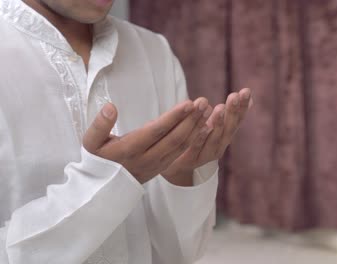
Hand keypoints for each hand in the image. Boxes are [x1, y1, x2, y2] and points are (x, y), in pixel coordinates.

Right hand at [83, 97, 212, 183]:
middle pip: (174, 138)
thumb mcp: (91, 142)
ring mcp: (157, 165)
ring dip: (195, 127)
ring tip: (205, 109)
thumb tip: (111, 107)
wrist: (102, 188)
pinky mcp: (163, 167)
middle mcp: (147, 158)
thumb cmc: (97, 159)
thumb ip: (99, 125)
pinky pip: (182, 152)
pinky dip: (194, 138)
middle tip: (202, 102)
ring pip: (181, 146)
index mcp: (130, 149)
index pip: (156, 131)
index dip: (174, 117)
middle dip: (190, 119)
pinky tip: (203, 126)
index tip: (188, 103)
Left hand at [161, 88, 252, 179]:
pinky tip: (203, 128)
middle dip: (232, 113)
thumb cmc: (198, 140)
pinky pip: (196, 148)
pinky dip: (201, 138)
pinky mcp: (190, 161)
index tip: (246, 92)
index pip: (237, 120)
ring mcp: (206, 155)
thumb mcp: (214, 123)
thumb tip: (248, 94)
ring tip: (220, 108)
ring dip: (218, 124)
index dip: (242, 107)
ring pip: (214, 139)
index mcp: (225, 136)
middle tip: (234, 96)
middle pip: (228, 129)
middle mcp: (219, 147)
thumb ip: (229, 112)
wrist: (176, 165)